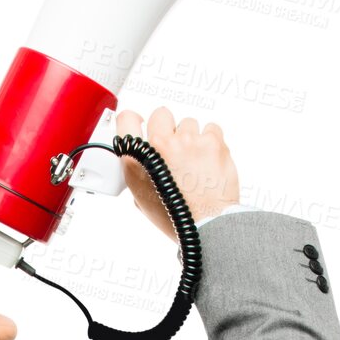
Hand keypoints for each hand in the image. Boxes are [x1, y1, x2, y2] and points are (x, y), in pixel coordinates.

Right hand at [114, 107, 240, 240]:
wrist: (208, 224)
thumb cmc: (176, 217)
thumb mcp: (141, 197)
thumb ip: (138, 169)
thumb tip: (140, 155)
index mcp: (138, 159)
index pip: (127, 119)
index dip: (134, 121)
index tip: (141, 123)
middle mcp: (161, 145)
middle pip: (161, 114)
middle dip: (167, 128)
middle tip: (174, 147)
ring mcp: (188, 140)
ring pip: (189, 123)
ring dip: (191, 138)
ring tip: (194, 162)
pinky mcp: (212, 141)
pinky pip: (211, 129)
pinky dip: (210, 141)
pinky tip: (208, 159)